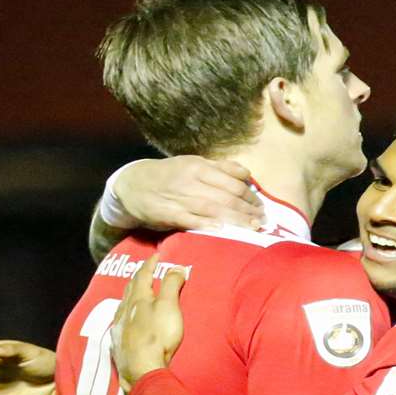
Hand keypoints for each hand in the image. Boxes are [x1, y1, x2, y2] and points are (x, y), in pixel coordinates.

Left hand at [111, 256, 186, 391]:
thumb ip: (172, 285)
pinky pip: (121, 320)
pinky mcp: (119, 341)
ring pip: (123, 303)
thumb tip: (177, 267)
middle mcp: (125, 308)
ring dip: (131, 295)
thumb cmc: (158, 335)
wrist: (141, 367)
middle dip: (138, 277)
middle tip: (145, 271)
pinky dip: (126, 313)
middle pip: (130, 288)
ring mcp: (119, 325)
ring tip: (136, 292)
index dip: (150, 264)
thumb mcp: (170, 306)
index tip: (156, 255)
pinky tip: (127, 318)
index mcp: (138, 298)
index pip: (143, 275)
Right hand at [117, 156, 261, 231]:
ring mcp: (179, 198)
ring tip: (253, 227)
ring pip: (213, 209)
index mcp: (198, 167)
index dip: (250, 195)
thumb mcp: (192, 163)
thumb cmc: (170, 175)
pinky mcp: (168, 214)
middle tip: (263, 220)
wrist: (132, 184)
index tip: (262, 205)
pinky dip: (207, 225)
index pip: (232, 181)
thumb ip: (220, 168)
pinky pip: (190, 220)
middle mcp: (190, 181)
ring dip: (236, 220)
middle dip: (248, 210)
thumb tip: (246, 174)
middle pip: (226, 196)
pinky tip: (222, 231)